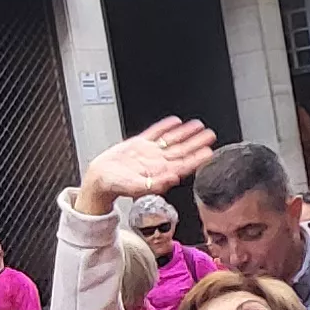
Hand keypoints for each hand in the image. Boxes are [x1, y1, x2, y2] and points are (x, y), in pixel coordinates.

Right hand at [79, 119, 218, 213]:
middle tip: (210, 135)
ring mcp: (149, 153)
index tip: (209, 151)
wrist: (98, 179)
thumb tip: (174, 179)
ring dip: (185, 133)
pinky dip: (165, 126)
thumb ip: (155, 184)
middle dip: (196, 143)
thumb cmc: (115, 186)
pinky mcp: (138, 144)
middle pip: (182, 151)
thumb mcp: (135, 187)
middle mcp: (157, 162)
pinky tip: (175, 121)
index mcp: (160, 173)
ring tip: (198, 125)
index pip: (184, 165)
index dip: (197, 158)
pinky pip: (155, 133)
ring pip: (171, 140)